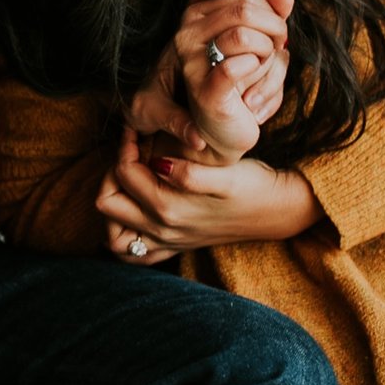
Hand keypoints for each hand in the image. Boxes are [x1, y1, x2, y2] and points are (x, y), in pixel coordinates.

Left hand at [95, 126, 320, 263]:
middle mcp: (162, 229)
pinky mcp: (175, 246)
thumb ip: (191, 173)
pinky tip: (134, 213)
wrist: (276, 211)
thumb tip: (159, 165)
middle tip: (130, 153)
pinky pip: (134, 254)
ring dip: (113, 207)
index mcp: (169, 207)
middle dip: (111, 172)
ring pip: (114, 237)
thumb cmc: (253, 186)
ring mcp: (167, 241)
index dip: (125, 146)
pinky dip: (124, 236)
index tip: (136, 129)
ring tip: (127, 181)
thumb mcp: (227, 174)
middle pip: (108, 203)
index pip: (123, 173)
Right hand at [139, 0, 295, 159]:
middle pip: (245, 10)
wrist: (227, 130)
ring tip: (263, 71)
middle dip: (273, 30)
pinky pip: (237, 67)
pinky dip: (259, 76)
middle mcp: (186, 36)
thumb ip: (269, 15)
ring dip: (268, 55)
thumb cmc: (242, 85)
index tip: (272, 36)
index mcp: (195, 19)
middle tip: (277, 52)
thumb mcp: (257, 44)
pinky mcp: (205, 91)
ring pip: (244, 35)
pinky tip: (252, 92)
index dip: (269, 14)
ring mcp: (192, 63)